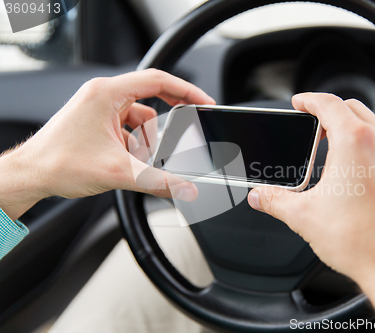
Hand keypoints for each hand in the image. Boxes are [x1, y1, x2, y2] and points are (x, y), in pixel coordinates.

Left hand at [0, 69, 214, 220]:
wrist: (30, 176)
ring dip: (145, 142)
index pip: (157, 80)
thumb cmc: (58, 163)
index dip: (186, 90)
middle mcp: (102, 96)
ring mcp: (99, 109)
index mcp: (107, 94)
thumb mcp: (118, 172)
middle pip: (150, 100)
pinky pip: (127, 129)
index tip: (204, 102)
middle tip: (183, 132)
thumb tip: (186, 188)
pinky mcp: (96, 122)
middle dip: (165, 123)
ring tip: (135, 161)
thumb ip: (158, 181)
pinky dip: (133, 146)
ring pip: (139, 119)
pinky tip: (126, 162)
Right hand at [247, 93, 374, 314]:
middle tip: (312, 126)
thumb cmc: (363, 241)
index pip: (328, 104)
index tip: (300, 102)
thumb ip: (275, 200)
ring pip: (374, 126)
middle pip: (353, 109)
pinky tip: (359, 172)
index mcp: (355, 142)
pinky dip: (371, 147)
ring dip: (352, 128)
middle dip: (330, 112)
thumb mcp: (305, 217)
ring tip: (334, 149)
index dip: (309, 99)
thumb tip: (259, 196)